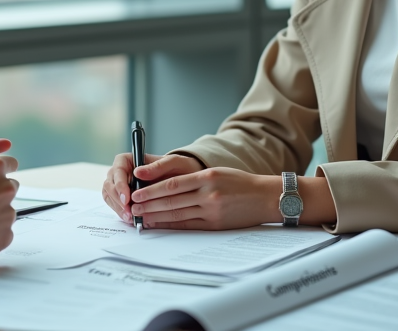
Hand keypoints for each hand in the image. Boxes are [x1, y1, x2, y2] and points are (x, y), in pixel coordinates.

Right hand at [102, 152, 202, 223]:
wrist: (185, 180)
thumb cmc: (178, 168)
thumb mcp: (172, 163)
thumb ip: (156, 166)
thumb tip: (138, 171)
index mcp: (129, 159)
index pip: (118, 168)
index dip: (119, 183)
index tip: (128, 197)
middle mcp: (123, 172)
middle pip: (110, 184)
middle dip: (118, 199)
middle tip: (129, 211)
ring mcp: (122, 185)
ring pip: (110, 196)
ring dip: (118, 208)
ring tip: (130, 218)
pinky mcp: (126, 198)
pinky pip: (117, 206)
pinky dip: (122, 213)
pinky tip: (132, 219)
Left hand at [128, 166, 281, 229]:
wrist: (265, 197)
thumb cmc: (240, 182)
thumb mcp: (217, 172)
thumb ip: (194, 178)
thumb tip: (166, 185)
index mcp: (206, 177)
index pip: (172, 184)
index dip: (152, 189)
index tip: (137, 192)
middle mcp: (208, 194)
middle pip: (171, 200)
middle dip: (149, 204)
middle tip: (133, 206)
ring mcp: (212, 211)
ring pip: (178, 214)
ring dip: (157, 216)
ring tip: (142, 217)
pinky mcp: (216, 225)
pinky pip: (189, 225)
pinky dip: (172, 225)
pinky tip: (161, 225)